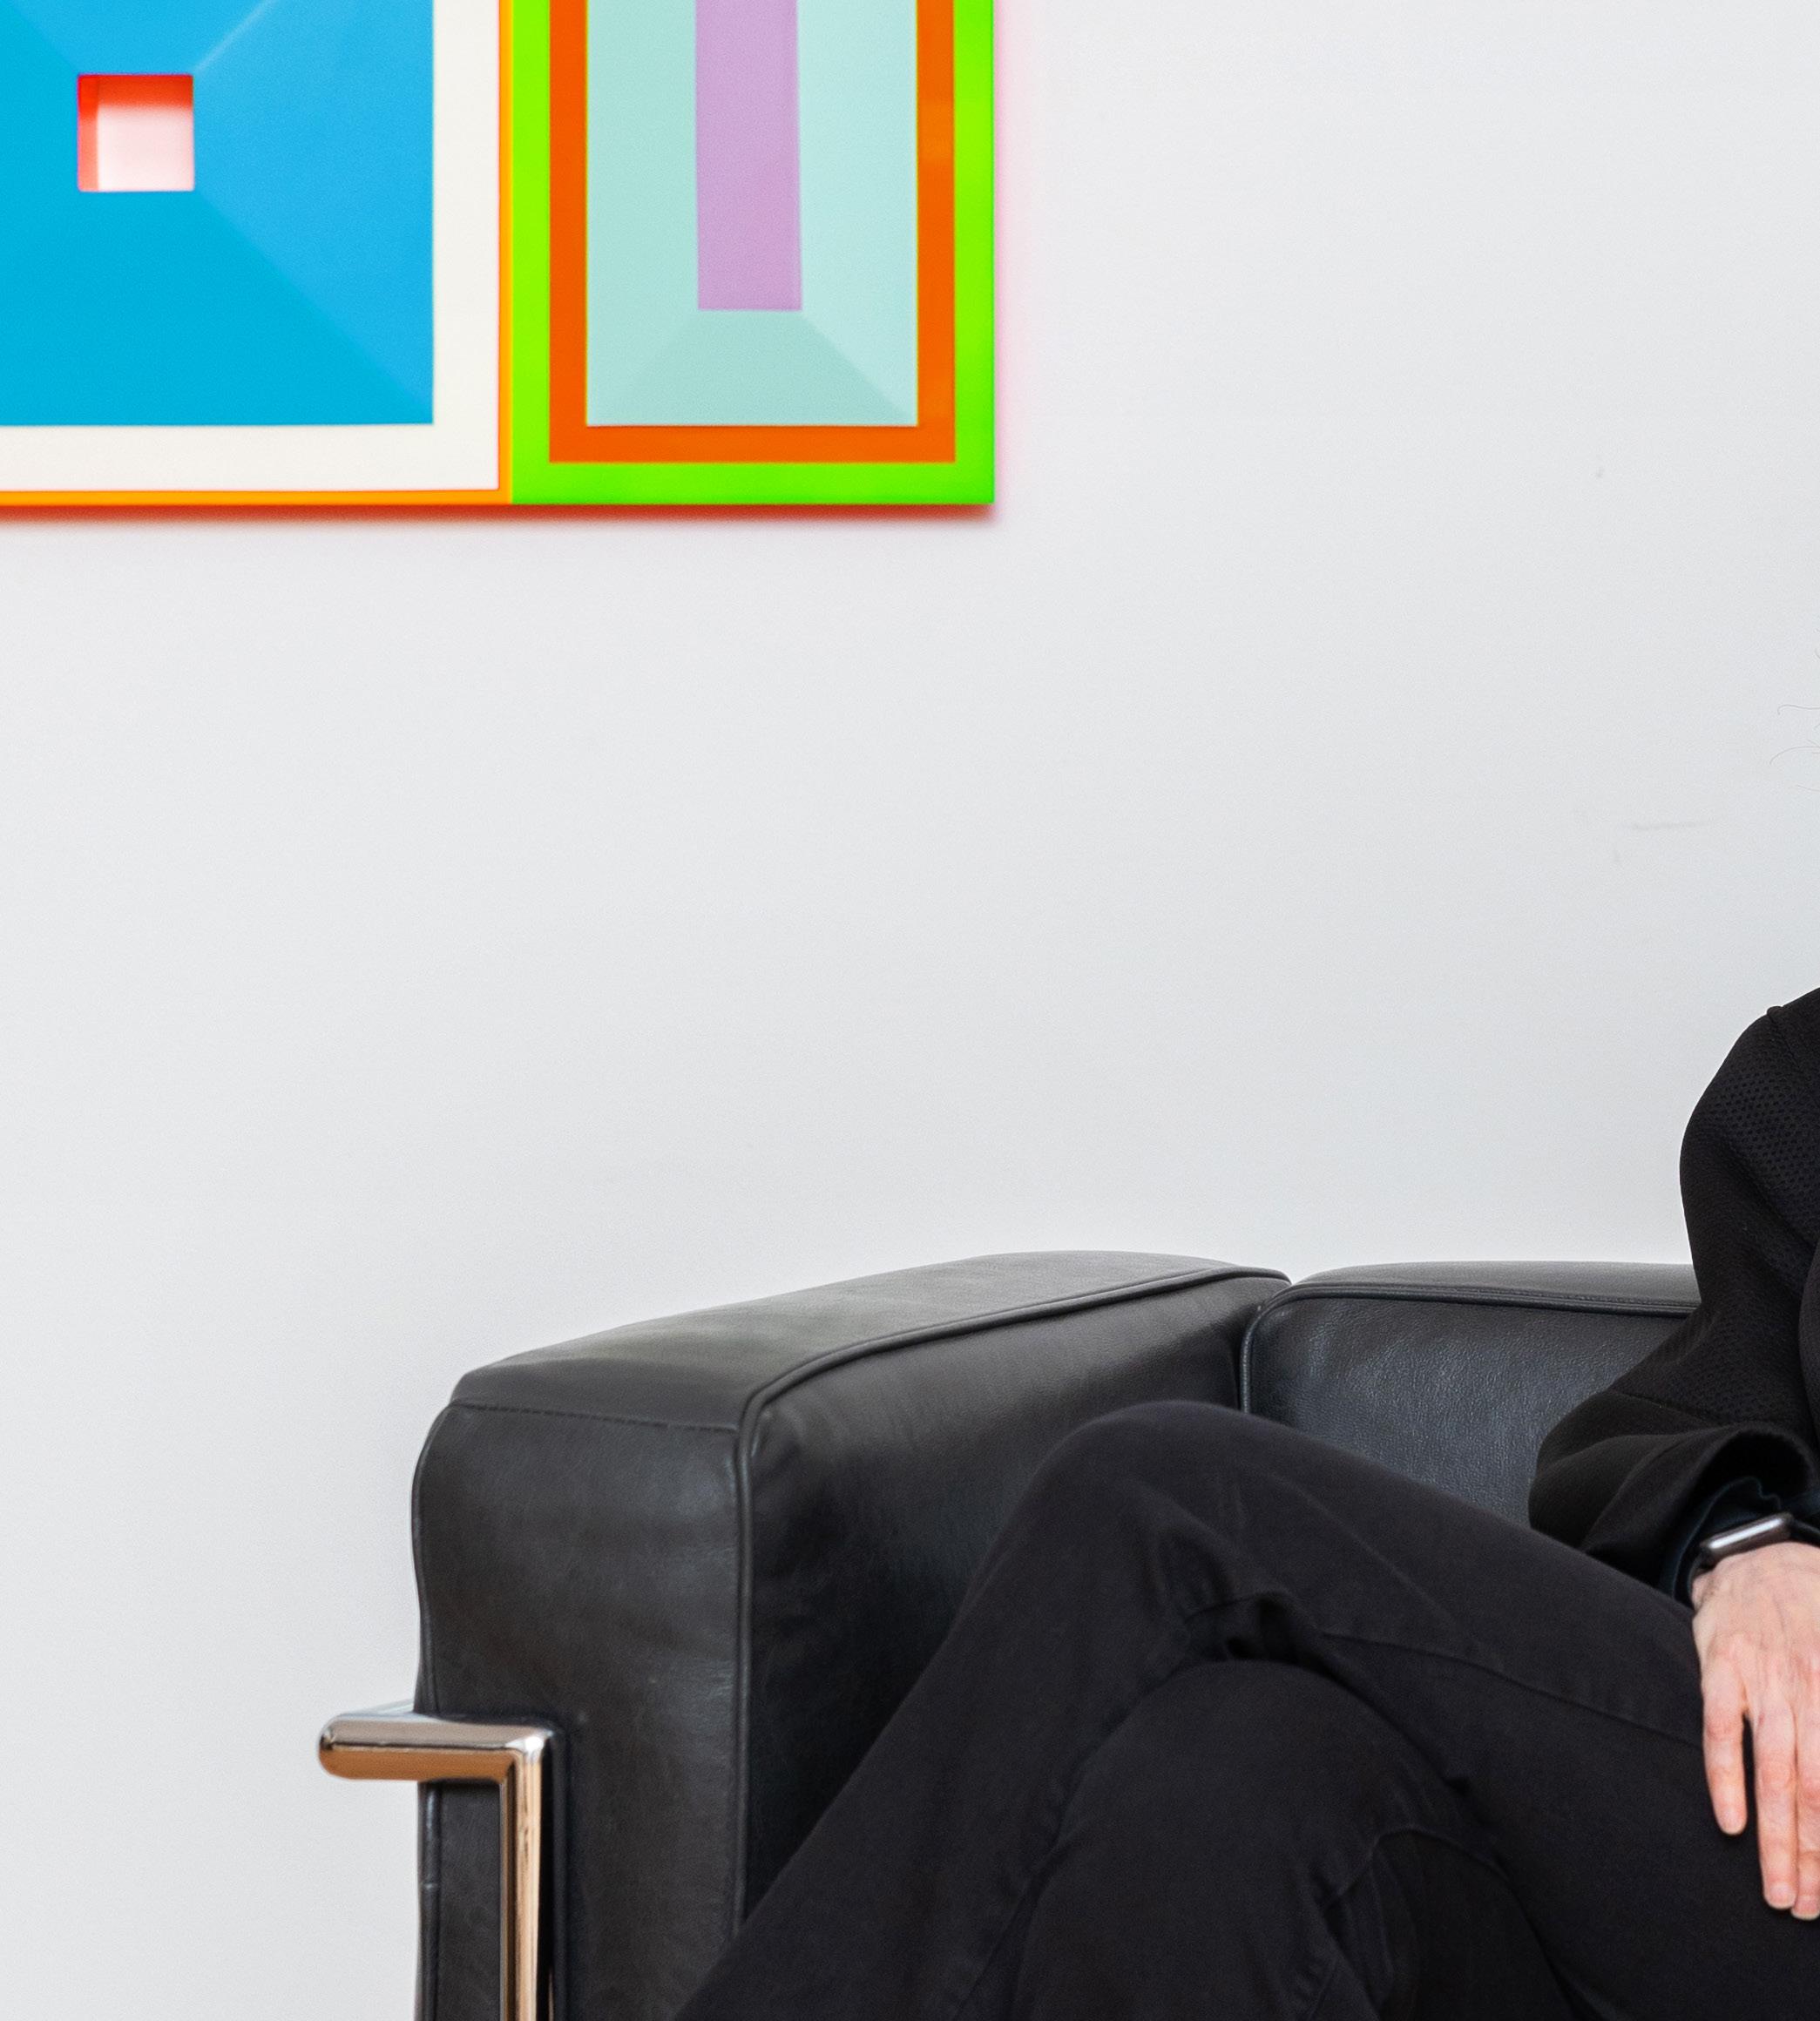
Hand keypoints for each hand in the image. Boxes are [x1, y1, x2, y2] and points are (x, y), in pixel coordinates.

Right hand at [1692, 1539, 1819, 1915]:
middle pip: (1815, 1791)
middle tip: (1806, 1909)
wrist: (1761, 1556)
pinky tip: (1731, 1823)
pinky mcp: (1720, 1666)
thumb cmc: (1817, 1616)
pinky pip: (1722, 1730)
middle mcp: (1809, 1690)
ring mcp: (1763, 1679)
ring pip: (1774, 1773)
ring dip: (1776, 1839)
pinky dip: (1726, 1777)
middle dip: (1812, 1857)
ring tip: (1776, 1890)